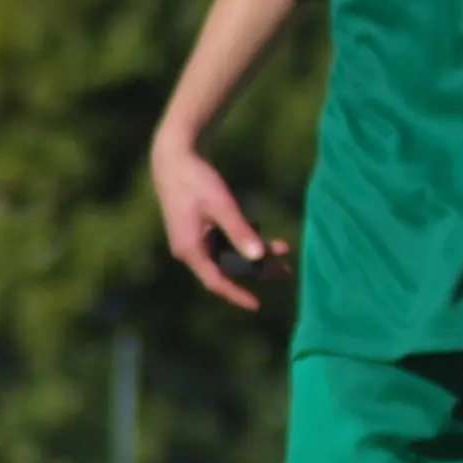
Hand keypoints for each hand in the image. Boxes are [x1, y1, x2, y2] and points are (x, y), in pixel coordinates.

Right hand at [154, 139, 278, 310]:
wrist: (174, 157)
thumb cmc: (196, 180)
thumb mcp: (222, 205)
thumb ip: (239, 231)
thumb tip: (259, 257)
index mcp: (190, 249)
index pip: (216, 281)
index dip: (237, 295)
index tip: (257, 306)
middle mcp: (190, 249)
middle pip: (226, 268)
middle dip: (256, 270)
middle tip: (287, 271)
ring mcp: (193, 239)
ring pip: (228, 254)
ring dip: (253, 252)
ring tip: (284, 249)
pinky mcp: (198, 229)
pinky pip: (223, 242)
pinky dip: (243, 239)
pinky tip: (263, 234)